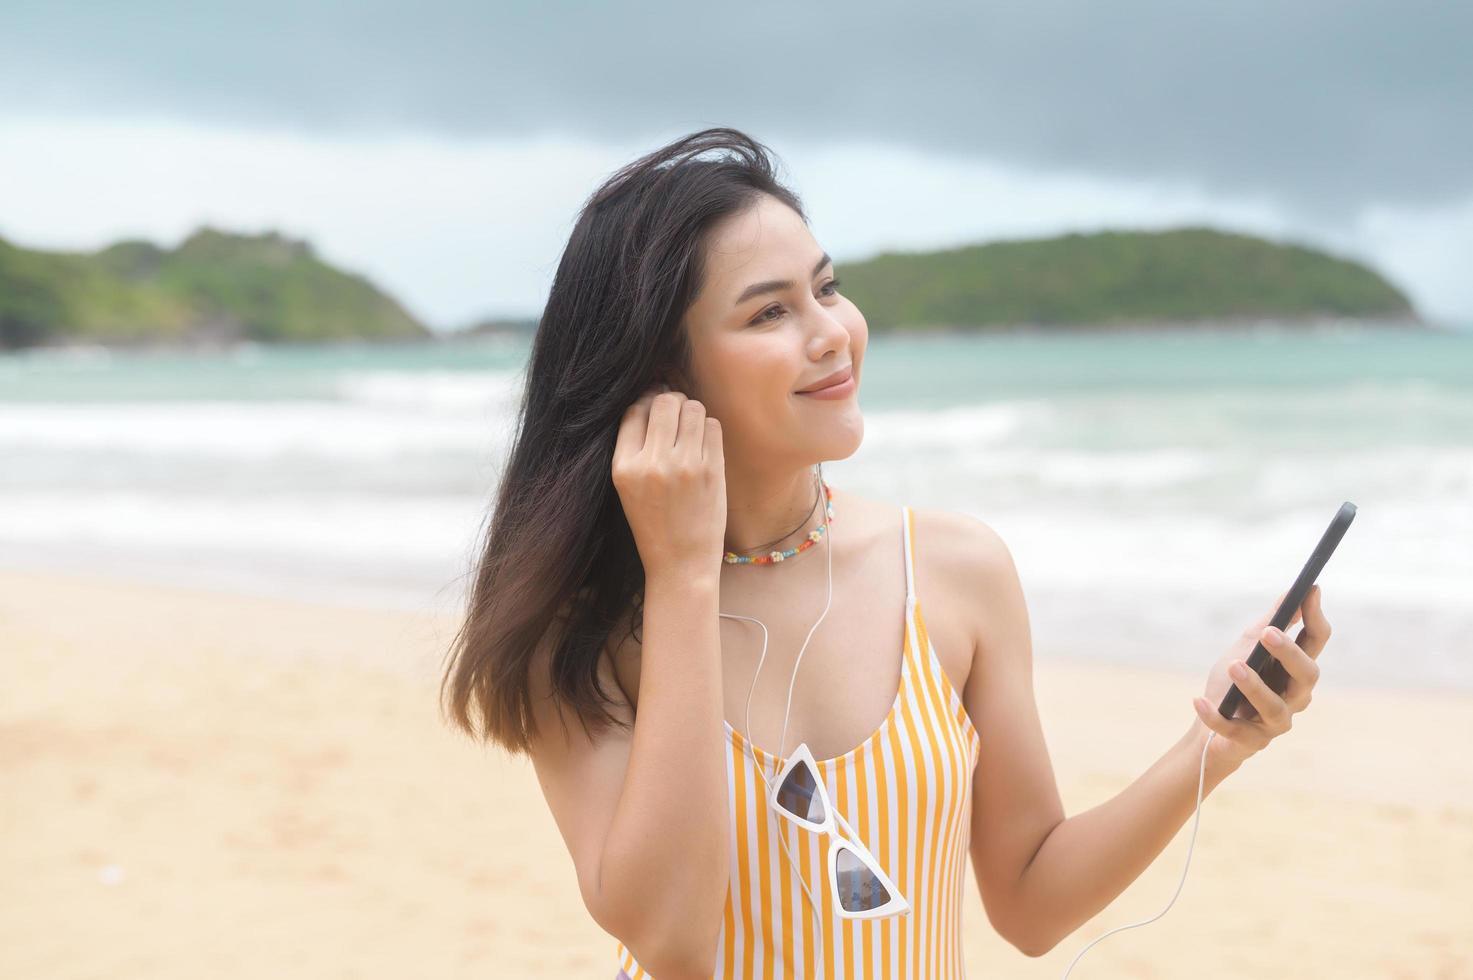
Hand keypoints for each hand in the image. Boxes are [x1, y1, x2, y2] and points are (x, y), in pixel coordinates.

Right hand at [611, 382, 726, 580]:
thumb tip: (652, 398)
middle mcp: (652, 463)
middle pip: (664, 402)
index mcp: (624, 467)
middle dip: (671, 401)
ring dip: (692, 412)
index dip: (646, 402)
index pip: (634, 411)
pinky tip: (704, 443)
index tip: (654, 408)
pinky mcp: (712, 471)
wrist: (680, 563)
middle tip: (676, 413)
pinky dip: (709, 428)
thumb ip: (635, 447)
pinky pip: (713, 426)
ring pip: (692, 408)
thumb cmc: (654, 524)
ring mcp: (685, 466)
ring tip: (691, 428)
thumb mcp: (628, 487)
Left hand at [1190, 585, 1331, 771]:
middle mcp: (1294, 697)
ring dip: (1254, 684)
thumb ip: (1269, 623)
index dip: (1315, 617)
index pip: (1315, 642)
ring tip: (1234, 665)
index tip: (1310, 590)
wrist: (1210, 730)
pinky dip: (1215, 715)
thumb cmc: (1233, 684)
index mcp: (1295, 671)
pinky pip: (1234, 729)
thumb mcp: (1247, 648)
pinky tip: (1198, 701)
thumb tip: (1291, 592)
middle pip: (1307, 675)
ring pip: (1274, 706)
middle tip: (1268, 632)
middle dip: (1289, 653)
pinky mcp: (1250, 741)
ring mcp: (1274, 722)